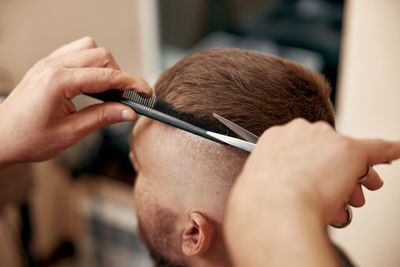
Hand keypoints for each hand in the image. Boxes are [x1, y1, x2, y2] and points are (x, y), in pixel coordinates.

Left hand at [0, 37, 151, 166]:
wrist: (1, 138)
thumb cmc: (28, 139)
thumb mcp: (71, 133)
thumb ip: (103, 118)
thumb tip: (129, 112)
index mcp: (58, 81)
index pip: (107, 76)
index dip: (132, 84)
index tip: (146, 92)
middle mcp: (53, 66)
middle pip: (101, 55)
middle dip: (120, 75)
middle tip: (126, 97)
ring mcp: (49, 63)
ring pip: (89, 48)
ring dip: (105, 66)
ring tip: (108, 90)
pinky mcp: (47, 65)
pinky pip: (75, 52)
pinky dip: (90, 63)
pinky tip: (91, 82)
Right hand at [224, 118, 399, 265]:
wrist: (274, 208)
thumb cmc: (263, 202)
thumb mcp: (263, 183)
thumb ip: (277, 177)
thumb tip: (289, 184)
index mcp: (275, 138)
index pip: (302, 147)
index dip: (314, 164)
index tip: (317, 174)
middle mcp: (300, 131)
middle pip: (325, 147)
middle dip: (335, 170)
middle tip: (339, 191)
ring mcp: (325, 138)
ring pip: (346, 154)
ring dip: (351, 176)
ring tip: (350, 199)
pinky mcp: (350, 149)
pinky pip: (377, 148)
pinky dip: (389, 151)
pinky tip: (396, 151)